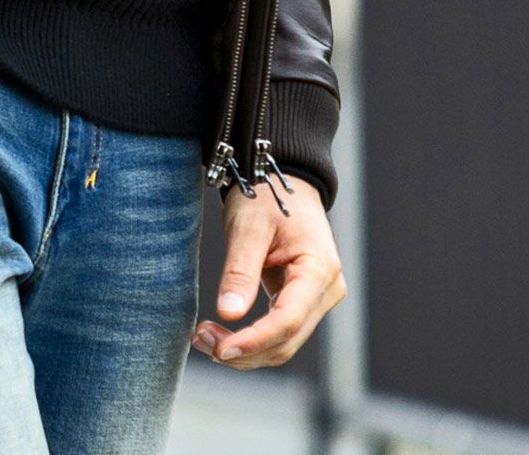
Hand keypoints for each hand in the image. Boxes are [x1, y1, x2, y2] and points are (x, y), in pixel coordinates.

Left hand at [191, 172, 346, 368]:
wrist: (284, 179)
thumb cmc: (267, 194)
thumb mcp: (248, 226)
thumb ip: (240, 270)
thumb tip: (228, 314)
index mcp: (319, 269)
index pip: (287, 320)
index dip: (254, 340)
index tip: (221, 349)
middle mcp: (327, 290)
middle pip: (287, 339)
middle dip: (244, 350)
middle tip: (201, 341)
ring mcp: (318, 297)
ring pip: (284, 342)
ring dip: (246, 350)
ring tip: (205, 340)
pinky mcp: (303, 300)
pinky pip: (280, 330)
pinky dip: (252, 339)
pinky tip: (222, 335)